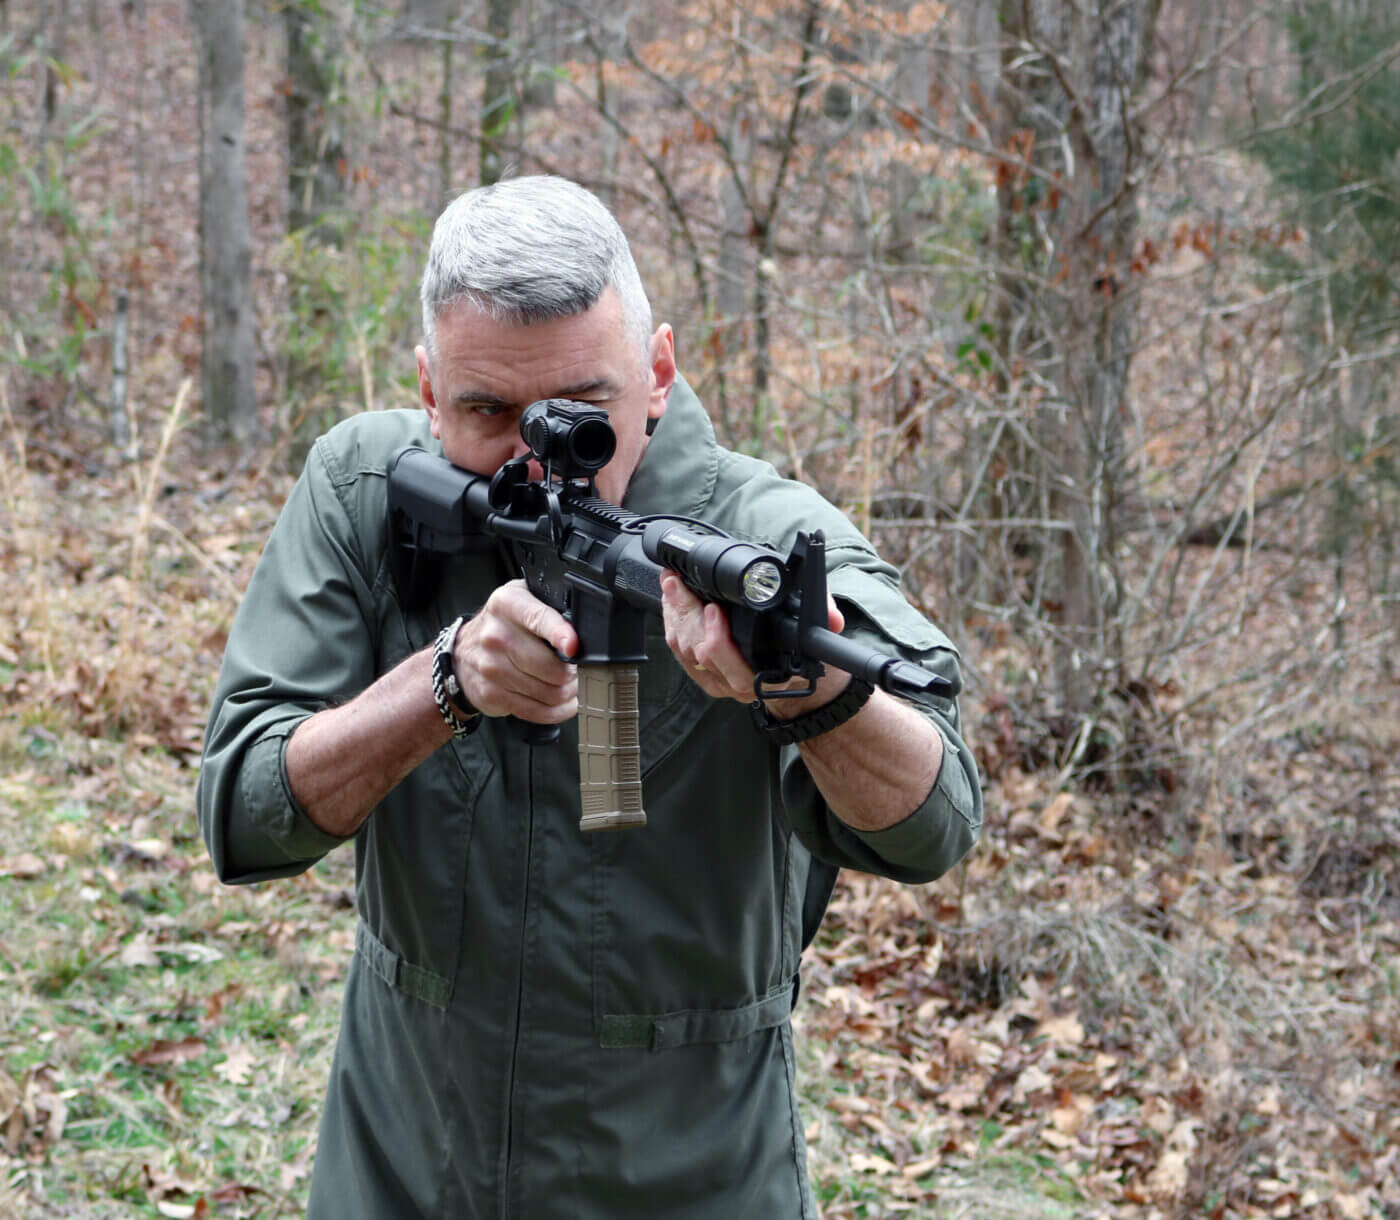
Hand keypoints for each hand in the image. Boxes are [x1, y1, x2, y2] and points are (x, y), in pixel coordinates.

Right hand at [452, 580, 578, 723]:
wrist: (463, 651)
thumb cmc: (503, 624)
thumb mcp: (523, 600)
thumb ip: (551, 608)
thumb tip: (583, 630)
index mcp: (507, 604)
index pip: (537, 619)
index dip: (559, 634)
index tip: (573, 647)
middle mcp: (495, 635)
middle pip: (548, 665)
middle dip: (573, 673)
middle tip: (577, 671)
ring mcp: (490, 667)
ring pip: (547, 692)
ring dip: (567, 693)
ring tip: (569, 685)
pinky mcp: (491, 694)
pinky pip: (535, 711)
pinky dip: (556, 711)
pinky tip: (562, 703)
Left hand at [659, 571, 848, 711]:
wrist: (796, 678)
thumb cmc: (801, 652)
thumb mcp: (817, 631)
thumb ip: (825, 617)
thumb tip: (833, 618)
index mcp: (767, 677)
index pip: (733, 664)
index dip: (717, 637)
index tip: (713, 608)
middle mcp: (740, 685)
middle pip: (701, 652)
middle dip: (686, 614)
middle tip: (679, 585)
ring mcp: (720, 683)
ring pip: (686, 652)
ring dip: (675, 617)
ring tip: (672, 586)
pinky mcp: (705, 677)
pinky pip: (680, 655)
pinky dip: (672, 626)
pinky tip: (671, 604)